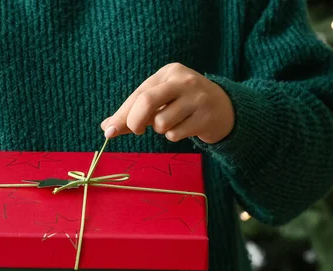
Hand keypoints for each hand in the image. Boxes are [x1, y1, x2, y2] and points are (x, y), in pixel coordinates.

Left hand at [101, 63, 234, 143]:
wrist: (225, 109)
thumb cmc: (184, 104)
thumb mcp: (160, 101)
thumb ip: (134, 112)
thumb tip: (107, 127)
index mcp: (168, 72)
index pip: (139, 93)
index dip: (122, 114)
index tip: (109, 131)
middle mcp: (183, 81)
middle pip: (147, 101)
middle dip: (134, 121)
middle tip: (136, 131)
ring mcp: (197, 98)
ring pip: (162, 123)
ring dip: (161, 130)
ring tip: (172, 123)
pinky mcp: (205, 117)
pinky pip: (176, 134)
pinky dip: (174, 136)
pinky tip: (185, 127)